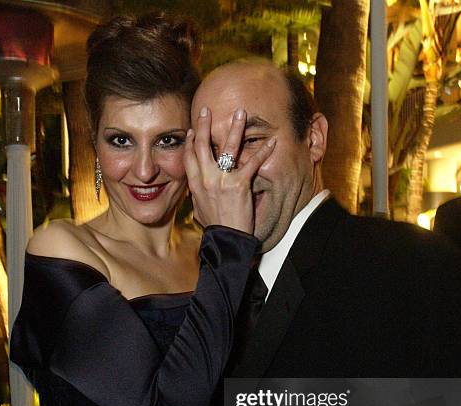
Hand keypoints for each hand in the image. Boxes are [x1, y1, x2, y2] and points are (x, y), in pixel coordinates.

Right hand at [184, 106, 274, 233]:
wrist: (225, 240)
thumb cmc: (215, 228)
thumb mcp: (199, 210)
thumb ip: (197, 196)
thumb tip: (194, 192)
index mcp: (195, 184)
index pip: (188, 157)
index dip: (189, 141)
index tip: (191, 130)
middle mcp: (205, 178)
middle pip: (201, 145)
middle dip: (203, 125)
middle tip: (206, 110)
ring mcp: (221, 180)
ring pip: (226, 147)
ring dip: (235, 128)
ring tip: (241, 113)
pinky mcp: (238, 185)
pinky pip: (252, 163)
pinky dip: (263, 152)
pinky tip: (272, 142)